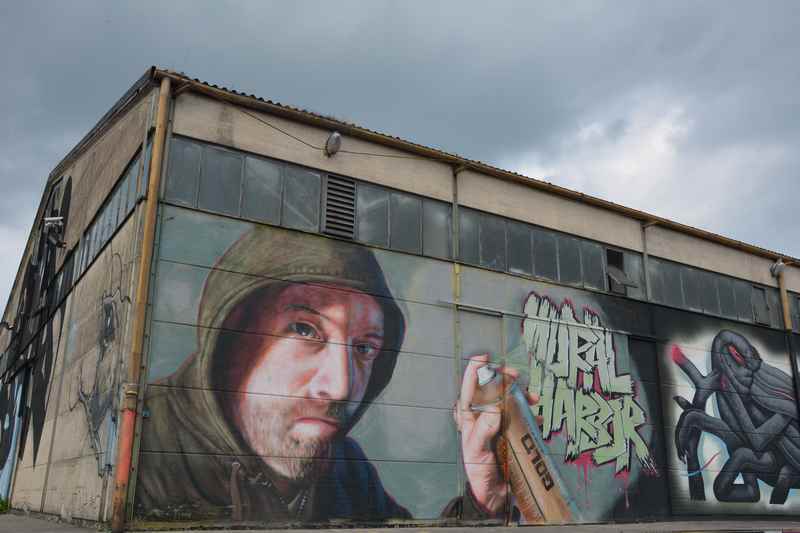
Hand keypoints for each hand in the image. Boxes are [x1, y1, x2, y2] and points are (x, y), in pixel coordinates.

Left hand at [453, 354, 538, 514]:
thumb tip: (494, 409)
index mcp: (469, 417)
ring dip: (522, 396)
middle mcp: (483, 417)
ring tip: (533, 398)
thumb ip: (484, 430)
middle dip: (505, 379)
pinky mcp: (512, 433)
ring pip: (510, 401)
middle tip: (515, 375)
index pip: (470, 389)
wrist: (493, 494)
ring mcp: (498, 424)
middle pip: (493, 390)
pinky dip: (532, 415)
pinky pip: (523, 418)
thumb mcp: (477, 450)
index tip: (484, 357)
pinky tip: (538, 417)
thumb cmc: (479, 472)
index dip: (475, 370)